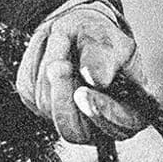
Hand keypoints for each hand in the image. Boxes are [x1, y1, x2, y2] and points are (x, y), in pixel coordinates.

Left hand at [15, 4, 144, 143]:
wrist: (73, 30)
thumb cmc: (98, 36)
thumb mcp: (106, 38)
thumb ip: (103, 57)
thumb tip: (97, 79)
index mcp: (131, 110)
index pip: (122, 126)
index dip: (102, 113)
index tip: (83, 92)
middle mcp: (101, 122)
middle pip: (76, 131)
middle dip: (63, 96)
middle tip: (60, 65)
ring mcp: (70, 119)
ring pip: (49, 108)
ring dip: (50, 71)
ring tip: (63, 44)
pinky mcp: (42, 109)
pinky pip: (31, 93)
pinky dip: (36, 68)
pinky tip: (51, 55)